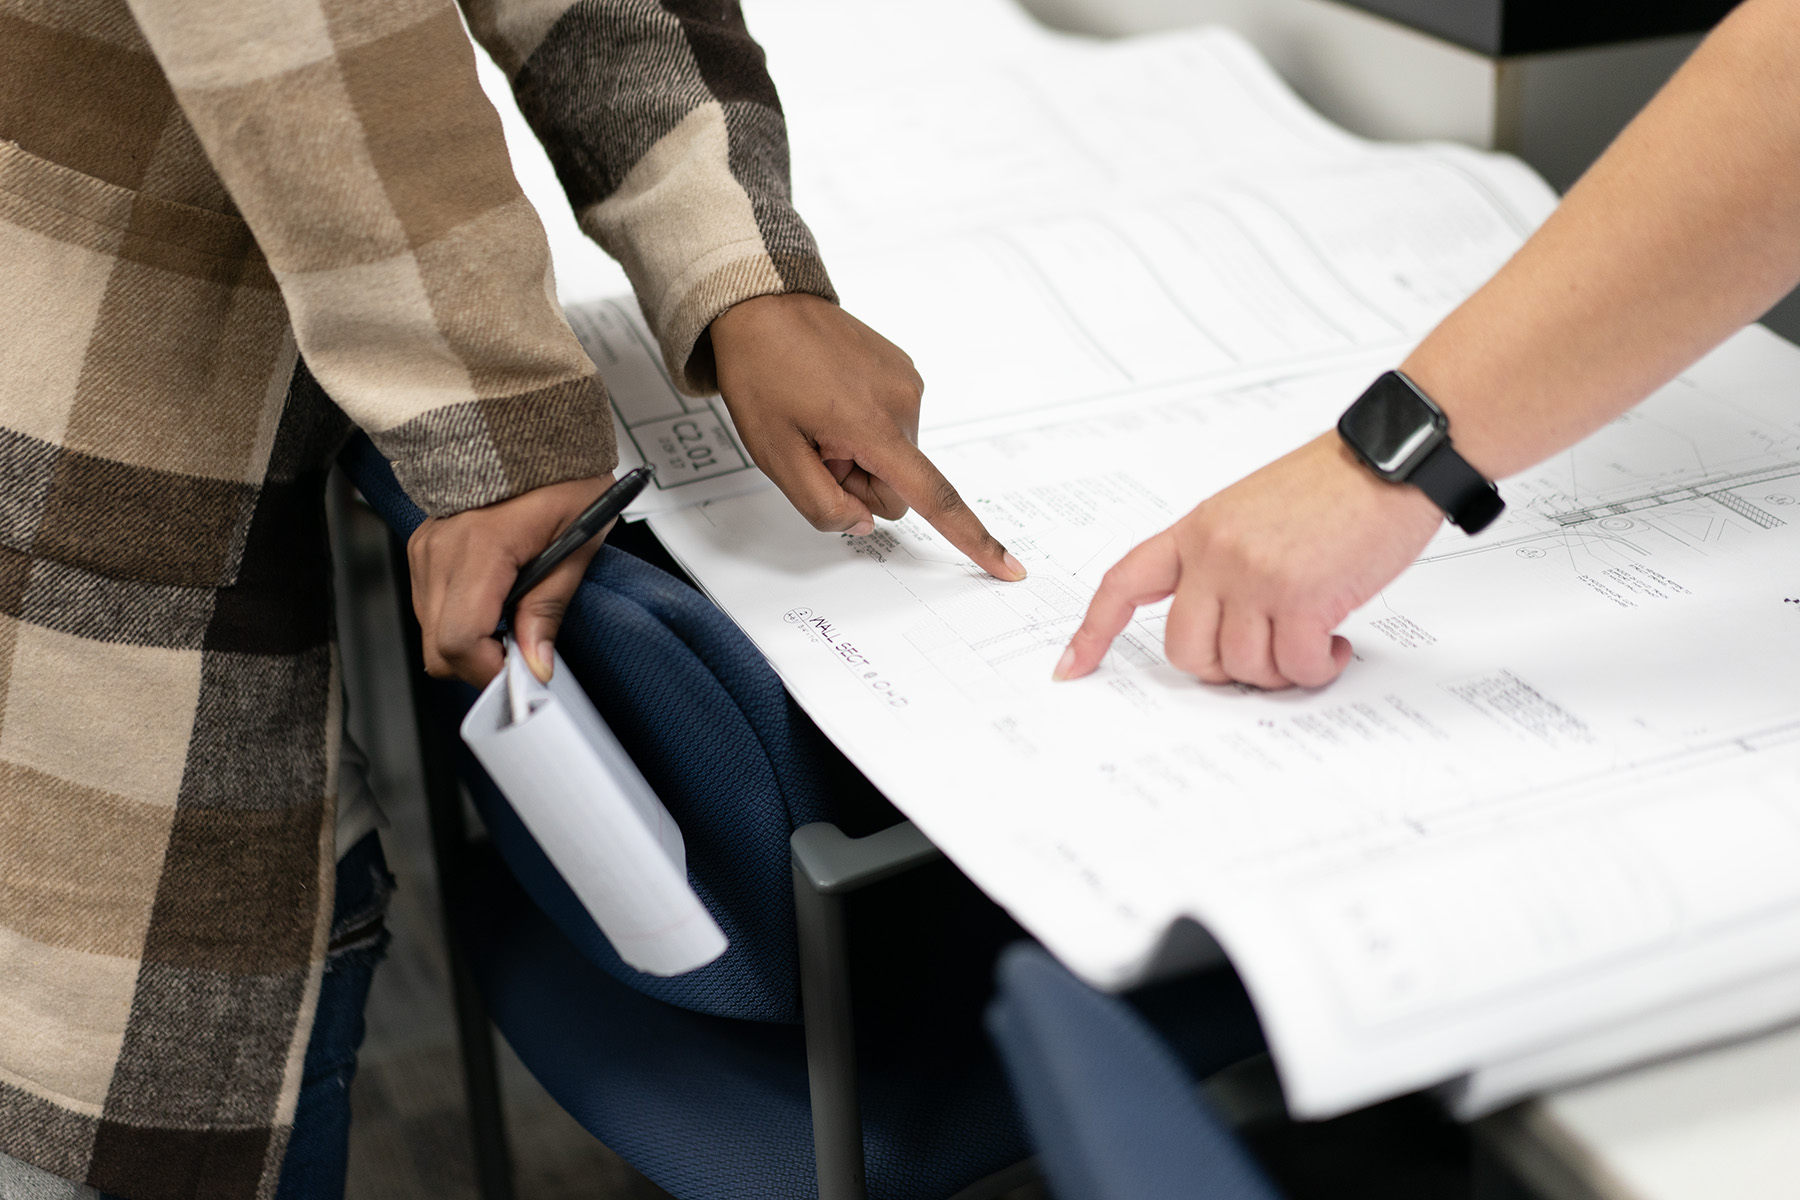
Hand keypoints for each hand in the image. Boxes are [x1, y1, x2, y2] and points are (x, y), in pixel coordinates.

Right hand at [407, 474, 615, 686]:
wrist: (534, 429)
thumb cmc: (563, 473)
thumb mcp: (578, 540)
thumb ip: (549, 606)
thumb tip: (535, 662)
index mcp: (480, 546)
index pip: (460, 639)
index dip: (490, 670)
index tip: (521, 675)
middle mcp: (440, 549)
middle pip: (438, 648)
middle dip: (480, 664)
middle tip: (522, 654)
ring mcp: (426, 548)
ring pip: (431, 633)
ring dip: (470, 642)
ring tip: (512, 620)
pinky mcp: (423, 547)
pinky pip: (431, 606)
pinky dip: (460, 618)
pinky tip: (494, 601)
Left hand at [709, 293, 1025, 580]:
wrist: (761, 303)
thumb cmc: (762, 371)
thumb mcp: (775, 455)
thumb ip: (821, 505)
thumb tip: (862, 523)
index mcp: (874, 426)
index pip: (934, 498)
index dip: (972, 539)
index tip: (1009, 568)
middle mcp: (903, 403)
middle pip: (900, 486)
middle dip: (859, 483)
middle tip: (814, 449)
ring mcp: (906, 383)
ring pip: (895, 458)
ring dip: (859, 454)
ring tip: (818, 419)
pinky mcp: (902, 371)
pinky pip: (893, 426)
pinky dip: (864, 428)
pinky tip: (830, 400)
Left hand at [1056, 435, 1442, 688]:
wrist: (1390, 461)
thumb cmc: (1335, 486)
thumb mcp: (1252, 511)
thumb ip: (1222, 559)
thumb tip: (1221, 623)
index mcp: (1196, 531)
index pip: (1125, 583)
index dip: (1094, 631)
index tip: (1072, 666)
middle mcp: (1215, 553)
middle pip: (1185, 650)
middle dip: (1222, 670)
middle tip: (1262, 659)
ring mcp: (1254, 575)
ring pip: (1242, 667)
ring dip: (1280, 671)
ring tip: (1311, 643)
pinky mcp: (1301, 597)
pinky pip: (1294, 666)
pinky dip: (1316, 669)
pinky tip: (1333, 645)